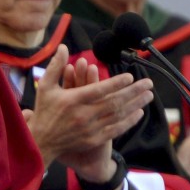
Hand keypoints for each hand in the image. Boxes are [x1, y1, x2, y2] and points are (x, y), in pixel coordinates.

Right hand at [27, 45, 152, 175]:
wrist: (41, 142)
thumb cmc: (44, 111)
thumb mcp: (46, 86)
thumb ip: (56, 66)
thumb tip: (63, 47)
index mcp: (72, 100)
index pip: (98, 90)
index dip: (116, 83)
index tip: (130, 76)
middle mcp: (83, 115)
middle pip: (114, 102)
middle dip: (134, 92)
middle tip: (148, 83)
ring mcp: (90, 129)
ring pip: (118, 115)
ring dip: (136, 104)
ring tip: (148, 95)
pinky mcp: (94, 140)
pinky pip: (116, 129)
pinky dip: (129, 121)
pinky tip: (139, 113)